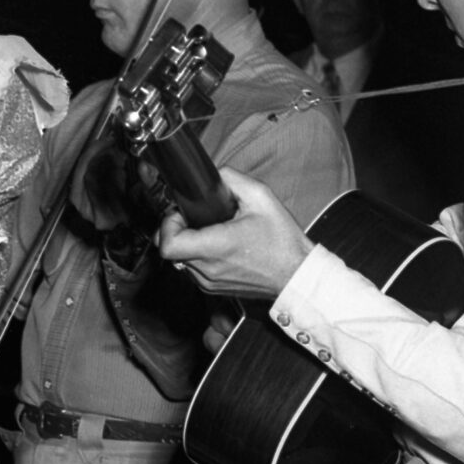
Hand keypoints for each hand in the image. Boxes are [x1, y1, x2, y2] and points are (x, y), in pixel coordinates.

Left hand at [156, 168, 315, 301]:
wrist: (296, 275)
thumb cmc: (282, 241)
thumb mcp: (261, 197)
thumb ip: (231, 178)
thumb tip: (212, 174)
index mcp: (216, 246)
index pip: (167, 244)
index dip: (167, 225)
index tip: (180, 213)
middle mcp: (207, 269)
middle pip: (171, 249)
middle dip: (178, 228)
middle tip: (197, 217)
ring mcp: (208, 282)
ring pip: (179, 259)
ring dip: (188, 243)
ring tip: (212, 231)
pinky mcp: (212, 288)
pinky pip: (192, 269)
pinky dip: (198, 256)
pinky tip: (218, 246)